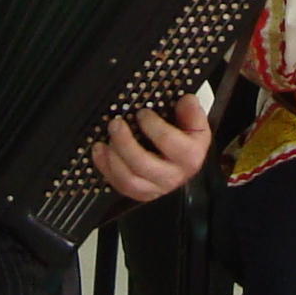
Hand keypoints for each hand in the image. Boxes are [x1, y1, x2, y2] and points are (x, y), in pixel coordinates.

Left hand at [90, 93, 212, 202]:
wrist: (186, 161)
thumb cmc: (187, 140)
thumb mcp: (195, 123)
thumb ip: (191, 111)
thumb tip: (186, 100)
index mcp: (189, 156)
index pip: (167, 141)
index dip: (151, 125)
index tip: (142, 113)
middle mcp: (173, 176)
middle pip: (142, 164)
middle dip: (124, 142)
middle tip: (115, 124)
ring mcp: (156, 188)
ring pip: (129, 179)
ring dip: (112, 158)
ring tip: (106, 138)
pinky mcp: (142, 193)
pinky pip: (120, 185)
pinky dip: (105, 168)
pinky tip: (100, 150)